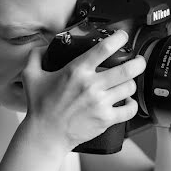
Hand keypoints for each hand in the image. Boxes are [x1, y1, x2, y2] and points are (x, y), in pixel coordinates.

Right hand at [22, 30, 145, 149]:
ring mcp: (100, 103)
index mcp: (77, 71)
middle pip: (127, 68)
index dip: (119, 38)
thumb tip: (42, 46)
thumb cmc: (40, 107)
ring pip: (129, 87)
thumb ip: (35, 56)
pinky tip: (128, 101)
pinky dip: (132, 104)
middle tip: (139, 60)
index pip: (104, 49)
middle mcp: (91, 85)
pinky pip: (129, 109)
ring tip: (128, 82)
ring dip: (131, 83)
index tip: (123, 36)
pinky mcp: (105, 119)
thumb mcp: (31, 76)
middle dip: (138, 62)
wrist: (46, 134)